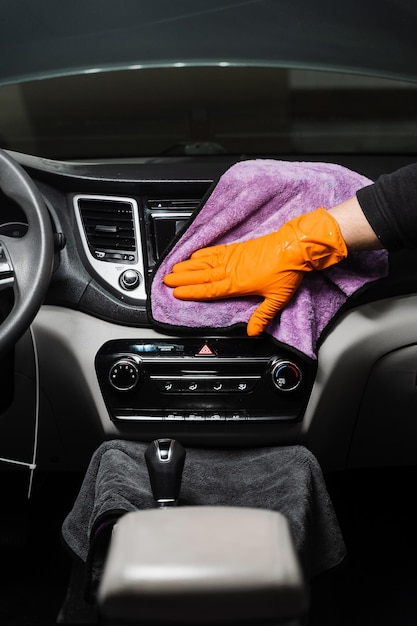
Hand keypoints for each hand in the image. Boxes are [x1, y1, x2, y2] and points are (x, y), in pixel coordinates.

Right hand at [163, 207, 346, 334]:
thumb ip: (263, 316)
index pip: (209, 290)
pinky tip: (193, 255)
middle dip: (182, 279)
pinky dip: (202, 253)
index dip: (192, 292)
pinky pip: (215, 251)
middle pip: (201, 276)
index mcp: (238, 284)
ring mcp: (233, 257)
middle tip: (165, 280)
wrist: (294, 247)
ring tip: (173, 268)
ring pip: (205, 263)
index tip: (177, 293)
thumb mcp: (277, 299)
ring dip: (188, 266)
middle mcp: (231, 269)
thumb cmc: (287, 272)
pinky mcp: (238, 248)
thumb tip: (253, 332)